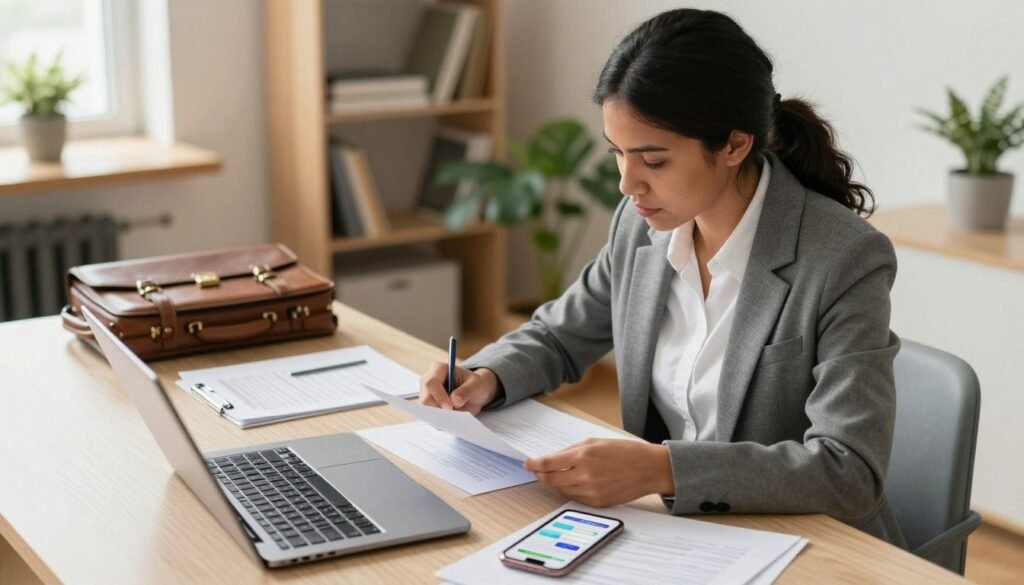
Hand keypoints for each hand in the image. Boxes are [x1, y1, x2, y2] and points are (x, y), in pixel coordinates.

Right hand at [419, 362, 500, 414]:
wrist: (475, 392)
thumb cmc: (475, 384)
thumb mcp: (476, 385)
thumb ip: (466, 391)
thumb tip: (455, 401)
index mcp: (439, 369)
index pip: (431, 383)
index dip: (439, 396)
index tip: (450, 407)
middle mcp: (429, 381)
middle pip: (425, 398)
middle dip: (438, 409)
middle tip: (453, 415)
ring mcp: (428, 394)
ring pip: (426, 410)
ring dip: (440, 416)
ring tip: (455, 416)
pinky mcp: (430, 406)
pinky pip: (430, 417)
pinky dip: (440, 421)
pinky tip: (451, 419)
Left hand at [524, 438, 673, 507]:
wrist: (649, 469)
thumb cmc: (625, 452)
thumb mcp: (596, 442)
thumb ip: (572, 450)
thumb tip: (554, 458)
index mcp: (583, 456)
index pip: (548, 463)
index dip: (534, 464)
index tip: (527, 463)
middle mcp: (584, 475)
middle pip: (551, 479)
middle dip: (540, 474)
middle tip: (536, 470)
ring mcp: (591, 492)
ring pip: (561, 489)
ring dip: (555, 482)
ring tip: (554, 475)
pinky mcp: (597, 503)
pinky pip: (575, 497)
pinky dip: (570, 490)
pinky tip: (572, 482)